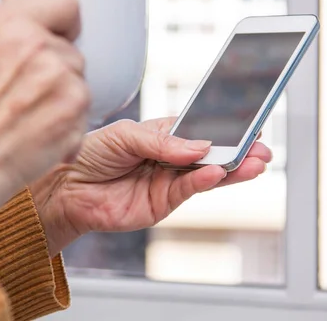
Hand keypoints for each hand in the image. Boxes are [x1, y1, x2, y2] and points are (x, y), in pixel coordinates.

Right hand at [0, 0, 89, 236]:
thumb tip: (26, 16)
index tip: (60, 35)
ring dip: (64, 99)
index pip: (65, 1)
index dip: (65, 22)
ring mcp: (59, 78)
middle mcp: (35, 45)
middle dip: (57, 71)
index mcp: (4, 23)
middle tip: (27, 95)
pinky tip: (38, 136)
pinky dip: (69, 126)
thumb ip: (6, 35)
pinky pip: (85, 112)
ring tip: (28, 119)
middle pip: (72, 50)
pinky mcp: (76, 110)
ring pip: (80, 81)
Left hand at [31, 118, 271, 256]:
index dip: (224, 127)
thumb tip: (199, 145)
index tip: (250, 122)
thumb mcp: (125, 135)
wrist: (65, 188)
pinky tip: (218, 173)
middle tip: (262, 147)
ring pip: (207, 174)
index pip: (201, 129)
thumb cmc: (90, 154)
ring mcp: (168, 181)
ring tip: (254, 162)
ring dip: (232, 168)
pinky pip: (188, 190)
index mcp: (164, 135)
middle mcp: (171, 158)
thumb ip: (162, 140)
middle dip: (238, 150)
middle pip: (211, 153)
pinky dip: (204, 181)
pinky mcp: (162, 203)